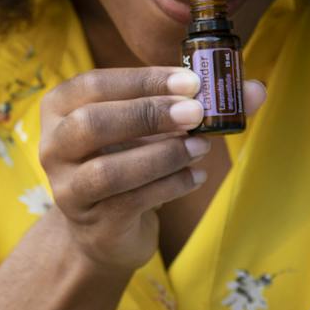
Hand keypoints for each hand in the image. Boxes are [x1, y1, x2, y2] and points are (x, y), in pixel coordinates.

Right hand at [36, 67, 267, 273]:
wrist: (106, 229)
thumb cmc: (130, 159)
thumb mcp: (154, 127)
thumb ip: (201, 105)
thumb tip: (256, 90)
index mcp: (61, 108)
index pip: (96, 84)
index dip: (143, 80)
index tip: (191, 81)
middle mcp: (53, 147)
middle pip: (92, 124)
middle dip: (148, 114)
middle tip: (196, 113)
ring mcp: (68, 189)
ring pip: (109, 170)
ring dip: (163, 155)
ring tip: (201, 147)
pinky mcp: (93, 223)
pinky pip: (131, 202)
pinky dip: (170, 186)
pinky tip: (196, 177)